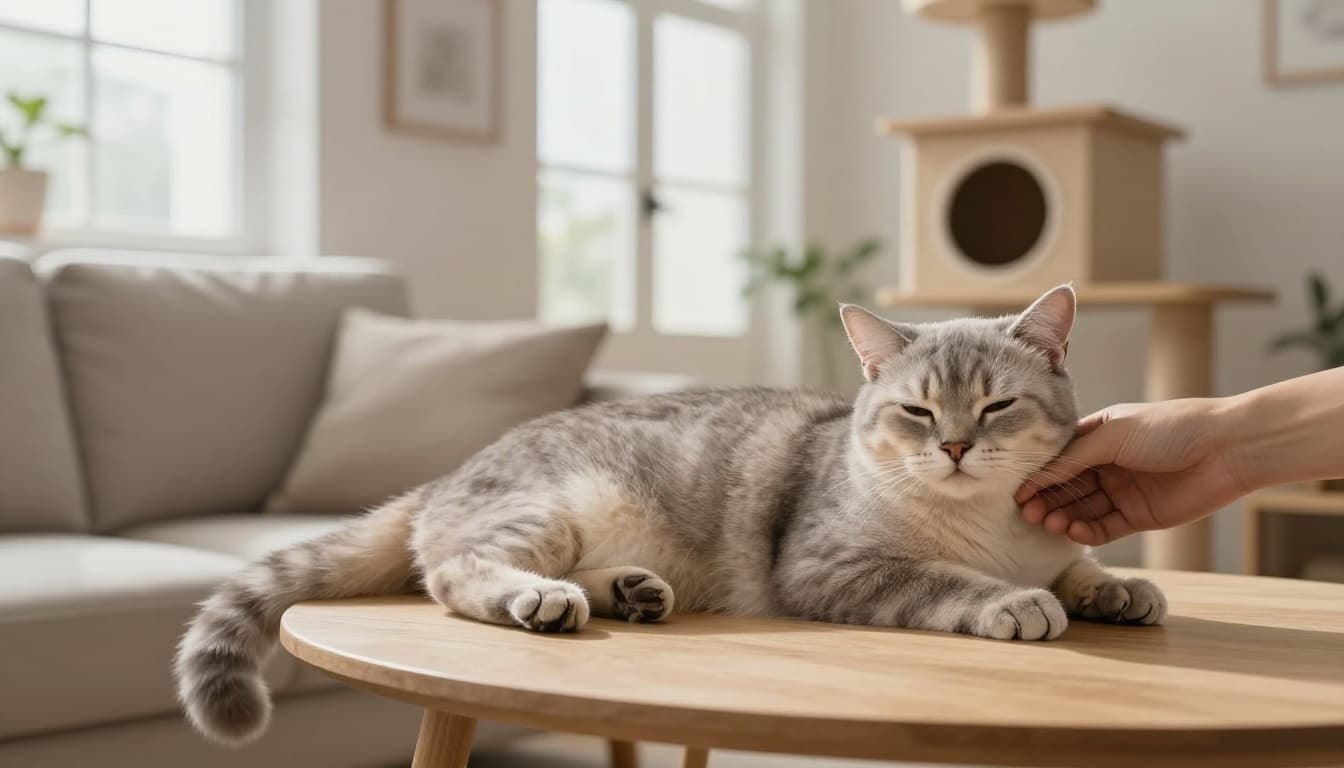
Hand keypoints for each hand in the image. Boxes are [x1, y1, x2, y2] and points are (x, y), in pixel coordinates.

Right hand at [1014, 399, 1248, 545]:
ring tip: (1050, 524)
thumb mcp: (1113, 434)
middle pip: (1067, 487)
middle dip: (1047, 500)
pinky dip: (1087, 531)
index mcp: (1100, 436)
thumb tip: (1037, 476)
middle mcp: (1108, 464)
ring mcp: (1123, 491)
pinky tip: (1075, 532)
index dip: (1039, 476)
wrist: (1226, 449)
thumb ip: (1074, 457)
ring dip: (1063, 516)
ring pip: (1082, 509)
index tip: (1018, 492)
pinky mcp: (1140, 516)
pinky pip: (1105, 527)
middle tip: (1028, 513)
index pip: (1059, 459)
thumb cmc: (1170, 429)